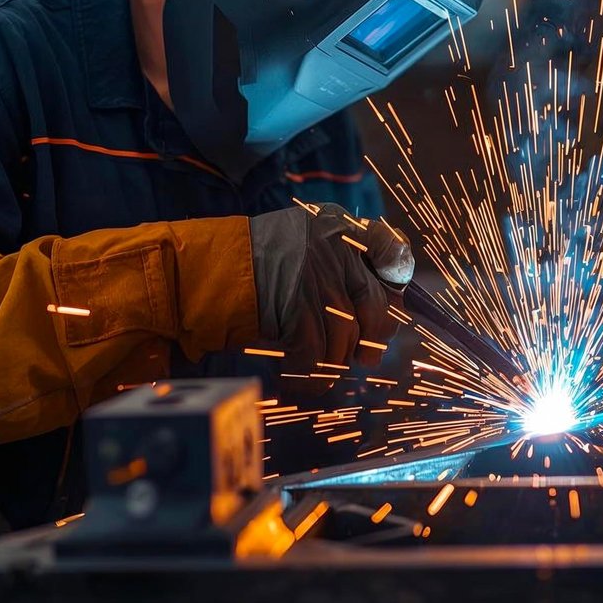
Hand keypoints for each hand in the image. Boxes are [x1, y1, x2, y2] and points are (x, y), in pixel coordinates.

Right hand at [248, 202, 412, 369]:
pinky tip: (301, 378)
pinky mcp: (297, 303)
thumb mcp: (300, 244)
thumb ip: (338, 263)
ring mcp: (315, 273)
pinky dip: (312, 373)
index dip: (398, 278)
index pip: (389, 246)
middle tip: (364, 357)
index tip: (396, 300)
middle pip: (375, 302)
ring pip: (346, 333)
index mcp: (334, 224)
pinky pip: (318, 352)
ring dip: (335, 360)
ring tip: (322, 369)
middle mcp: (331, 244)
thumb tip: (387, 307)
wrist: (204, 270)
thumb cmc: (253, 267)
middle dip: (374, 337)